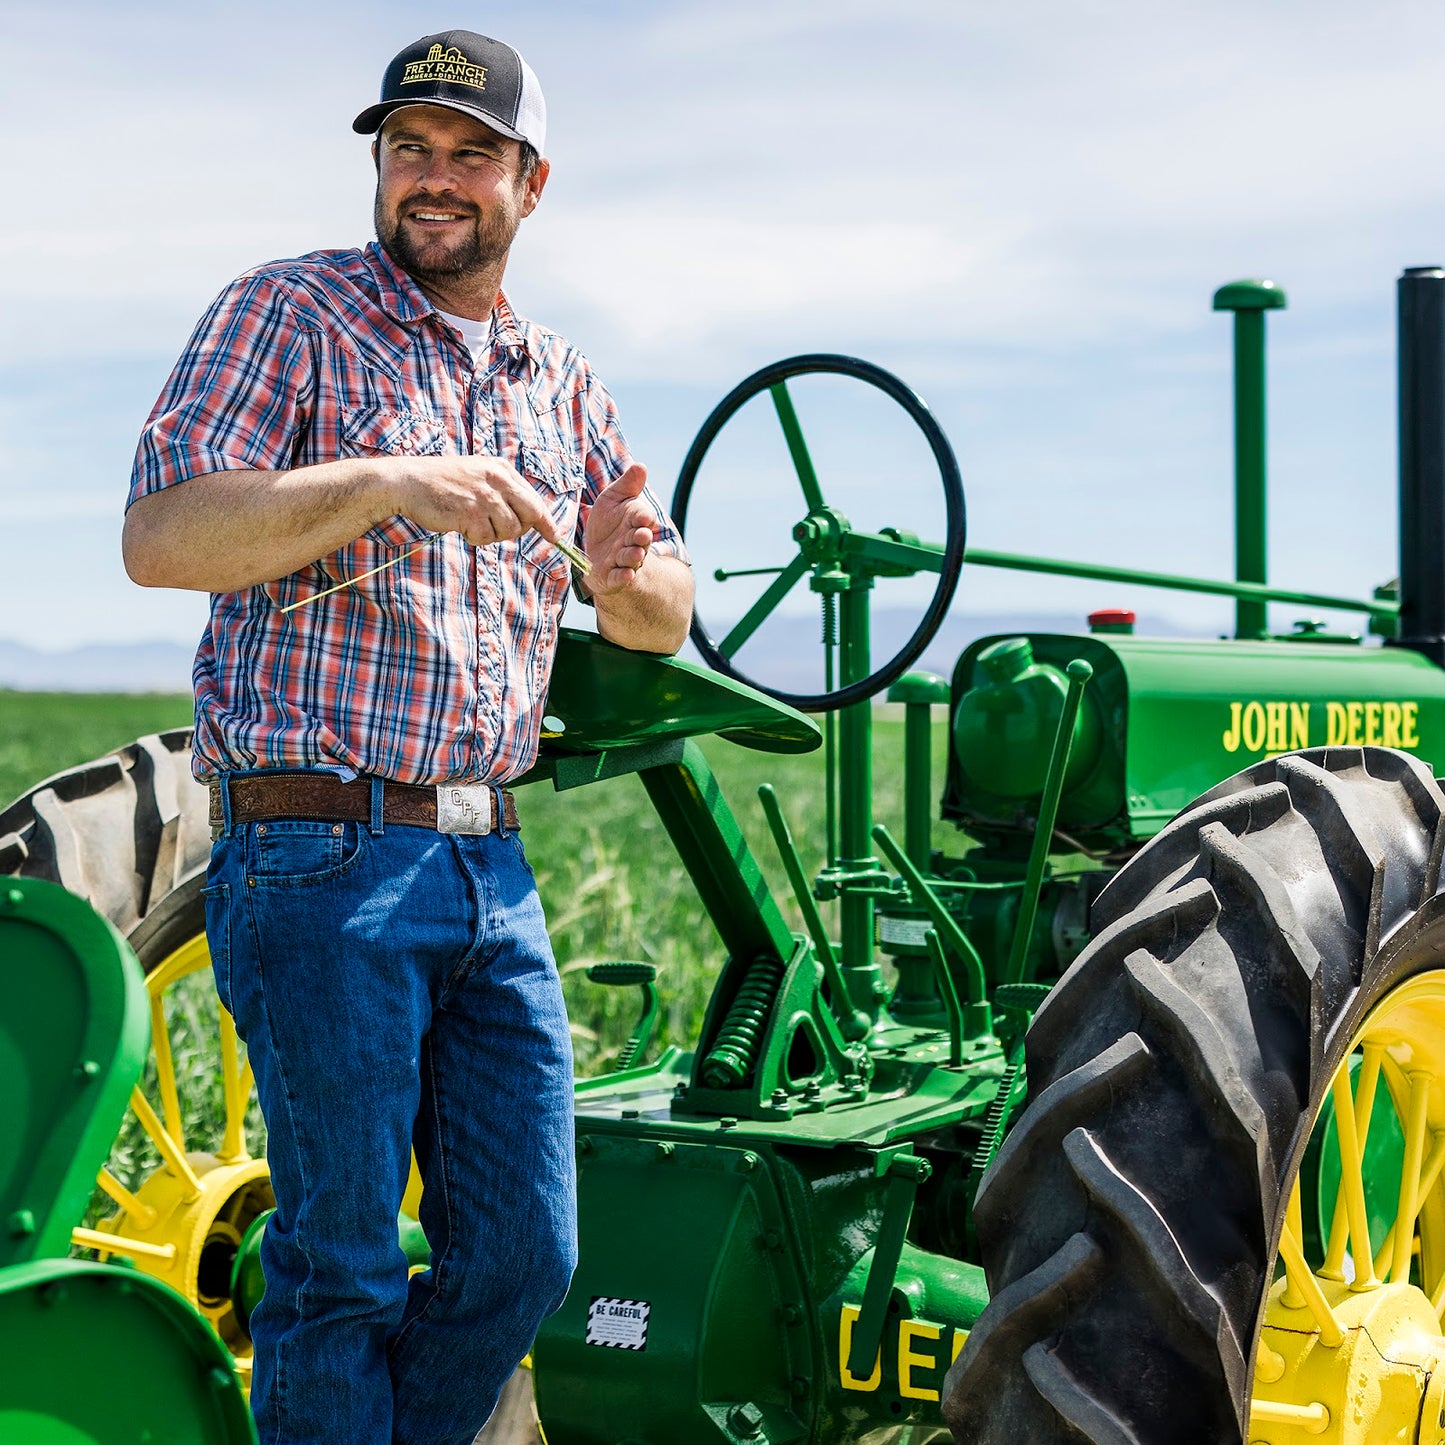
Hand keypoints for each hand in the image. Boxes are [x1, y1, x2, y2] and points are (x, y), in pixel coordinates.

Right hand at [387, 454, 560, 548]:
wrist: (408, 482)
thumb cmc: (443, 482)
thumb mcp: (478, 475)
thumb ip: (503, 491)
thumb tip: (531, 518)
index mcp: (501, 469)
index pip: (535, 499)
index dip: (546, 521)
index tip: (554, 536)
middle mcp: (497, 480)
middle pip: (530, 515)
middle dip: (521, 529)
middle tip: (499, 529)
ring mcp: (484, 497)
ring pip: (509, 530)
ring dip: (493, 534)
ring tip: (472, 522)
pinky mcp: (470, 513)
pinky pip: (486, 538)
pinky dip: (475, 537)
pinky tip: (460, 525)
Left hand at [584, 463, 656, 595]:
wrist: (599, 552)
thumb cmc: (609, 522)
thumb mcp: (614, 499)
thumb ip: (627, 485)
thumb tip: (640, 465)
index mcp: (635, 521)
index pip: (643, 517)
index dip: (644, 517)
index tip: (644, 516)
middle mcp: (633, 541)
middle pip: (640, 540)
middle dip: (641, 538)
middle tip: (641, 535)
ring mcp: (624, 560)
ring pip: (632, 558)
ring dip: (633, 556)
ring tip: (633, 554)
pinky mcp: (614, 577)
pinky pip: (621, 578)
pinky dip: (624, 577)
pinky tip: (626, 575)